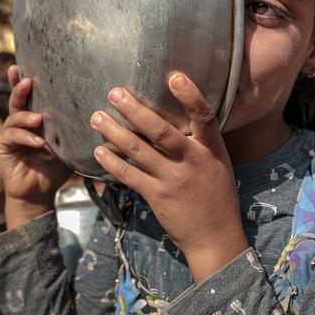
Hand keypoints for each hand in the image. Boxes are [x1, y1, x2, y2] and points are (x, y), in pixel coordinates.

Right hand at [0, 65, 72, 228]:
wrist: (40, 193)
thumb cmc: (54, 167)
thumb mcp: (68, 145)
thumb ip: (74, 130)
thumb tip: (102, 115)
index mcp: (32, 119)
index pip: (28, 97)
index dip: (21, 81)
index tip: (19, 66)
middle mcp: (18, 124)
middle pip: (16, 101)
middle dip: (19, 89)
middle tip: (27, 81)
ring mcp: (8, 135)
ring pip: (13, 118)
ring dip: (26, 117)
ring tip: (38, 119)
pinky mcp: (1, 149)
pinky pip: (10, 138)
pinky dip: (25, 138)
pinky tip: (38, 142)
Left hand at [90, 73, 248, 282]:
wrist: (215, 237)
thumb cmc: (216, 195)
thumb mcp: (219, 163)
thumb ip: (201, 141)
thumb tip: (179, 115)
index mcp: (211, 149)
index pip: (204, 117)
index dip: (191, 96)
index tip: (174, 77)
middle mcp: (192, 161)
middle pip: (161, 131)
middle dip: (134, 110)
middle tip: (114, 93)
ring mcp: (173, 179)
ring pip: (139, 150)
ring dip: (115, 132)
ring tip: (96, 117)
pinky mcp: (157, 196)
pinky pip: (130, 175)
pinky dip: (113, 162)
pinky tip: (99, 151)